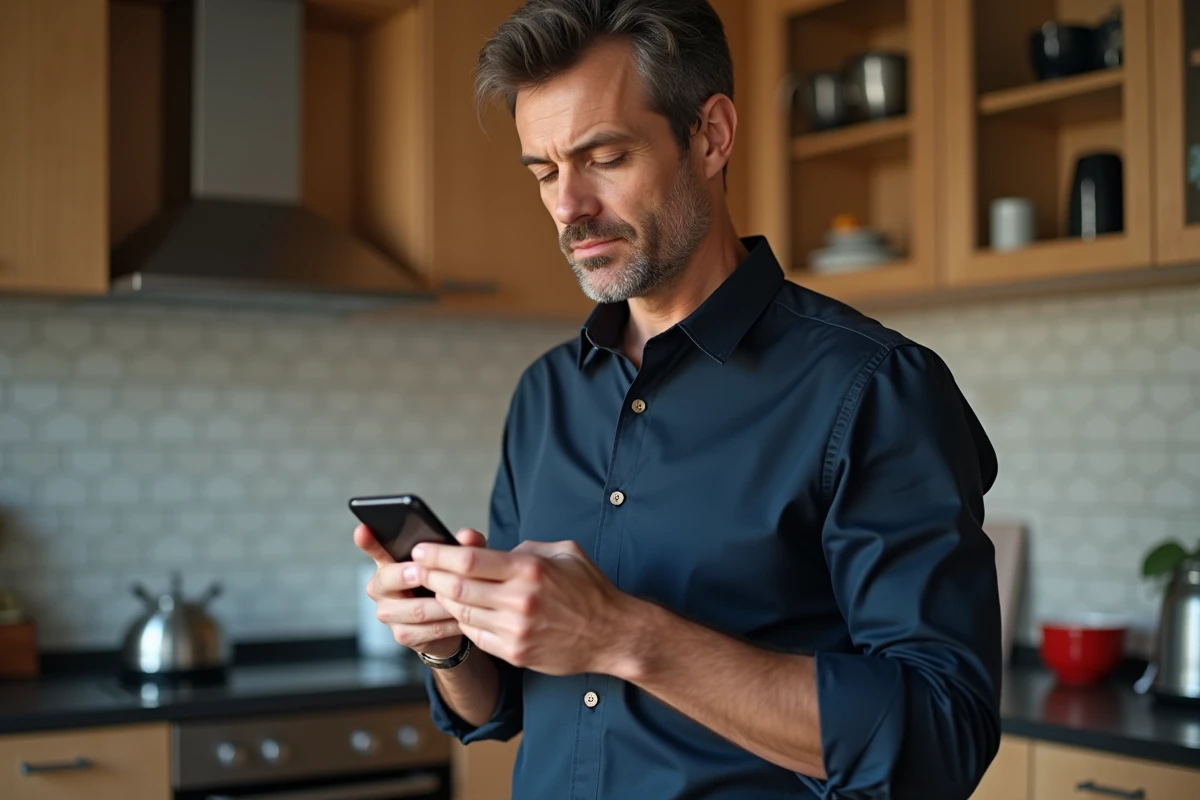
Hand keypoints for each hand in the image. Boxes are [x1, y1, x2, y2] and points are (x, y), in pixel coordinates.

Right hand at [353, 524, 485, 658]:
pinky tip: (462, 619)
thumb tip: (468, 535)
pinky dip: (447, 625)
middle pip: (387, 579)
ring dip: (440, 605)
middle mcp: (381, 587)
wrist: (451, 621)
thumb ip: (462, 546)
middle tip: (421, 571)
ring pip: (414, 609)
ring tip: (460, 599)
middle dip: (406, 575)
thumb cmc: (447, 581)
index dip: (367, 540)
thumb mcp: (458, 561)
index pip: (374, 548)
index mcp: (390, 561)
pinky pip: (426, 630)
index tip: (362, 529)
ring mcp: (388, 613)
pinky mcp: (402, 635)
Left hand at [412, 539, 633, 675]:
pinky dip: (463, 621)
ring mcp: (516, 630)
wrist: (612, 635)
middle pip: (457, 588)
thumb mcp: (563, 553)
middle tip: (415, 568)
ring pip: (461, 613)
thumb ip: (525, 549)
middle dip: (429, 576)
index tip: (421, 549)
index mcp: (530, 570)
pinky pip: (476, 635)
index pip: (469, 560)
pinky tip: (458, 611)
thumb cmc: (589, 589)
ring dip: (442, 600)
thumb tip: (491, 550)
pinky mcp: (515, 652)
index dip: (438, 554)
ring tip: (433, 588)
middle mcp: (520, 601)